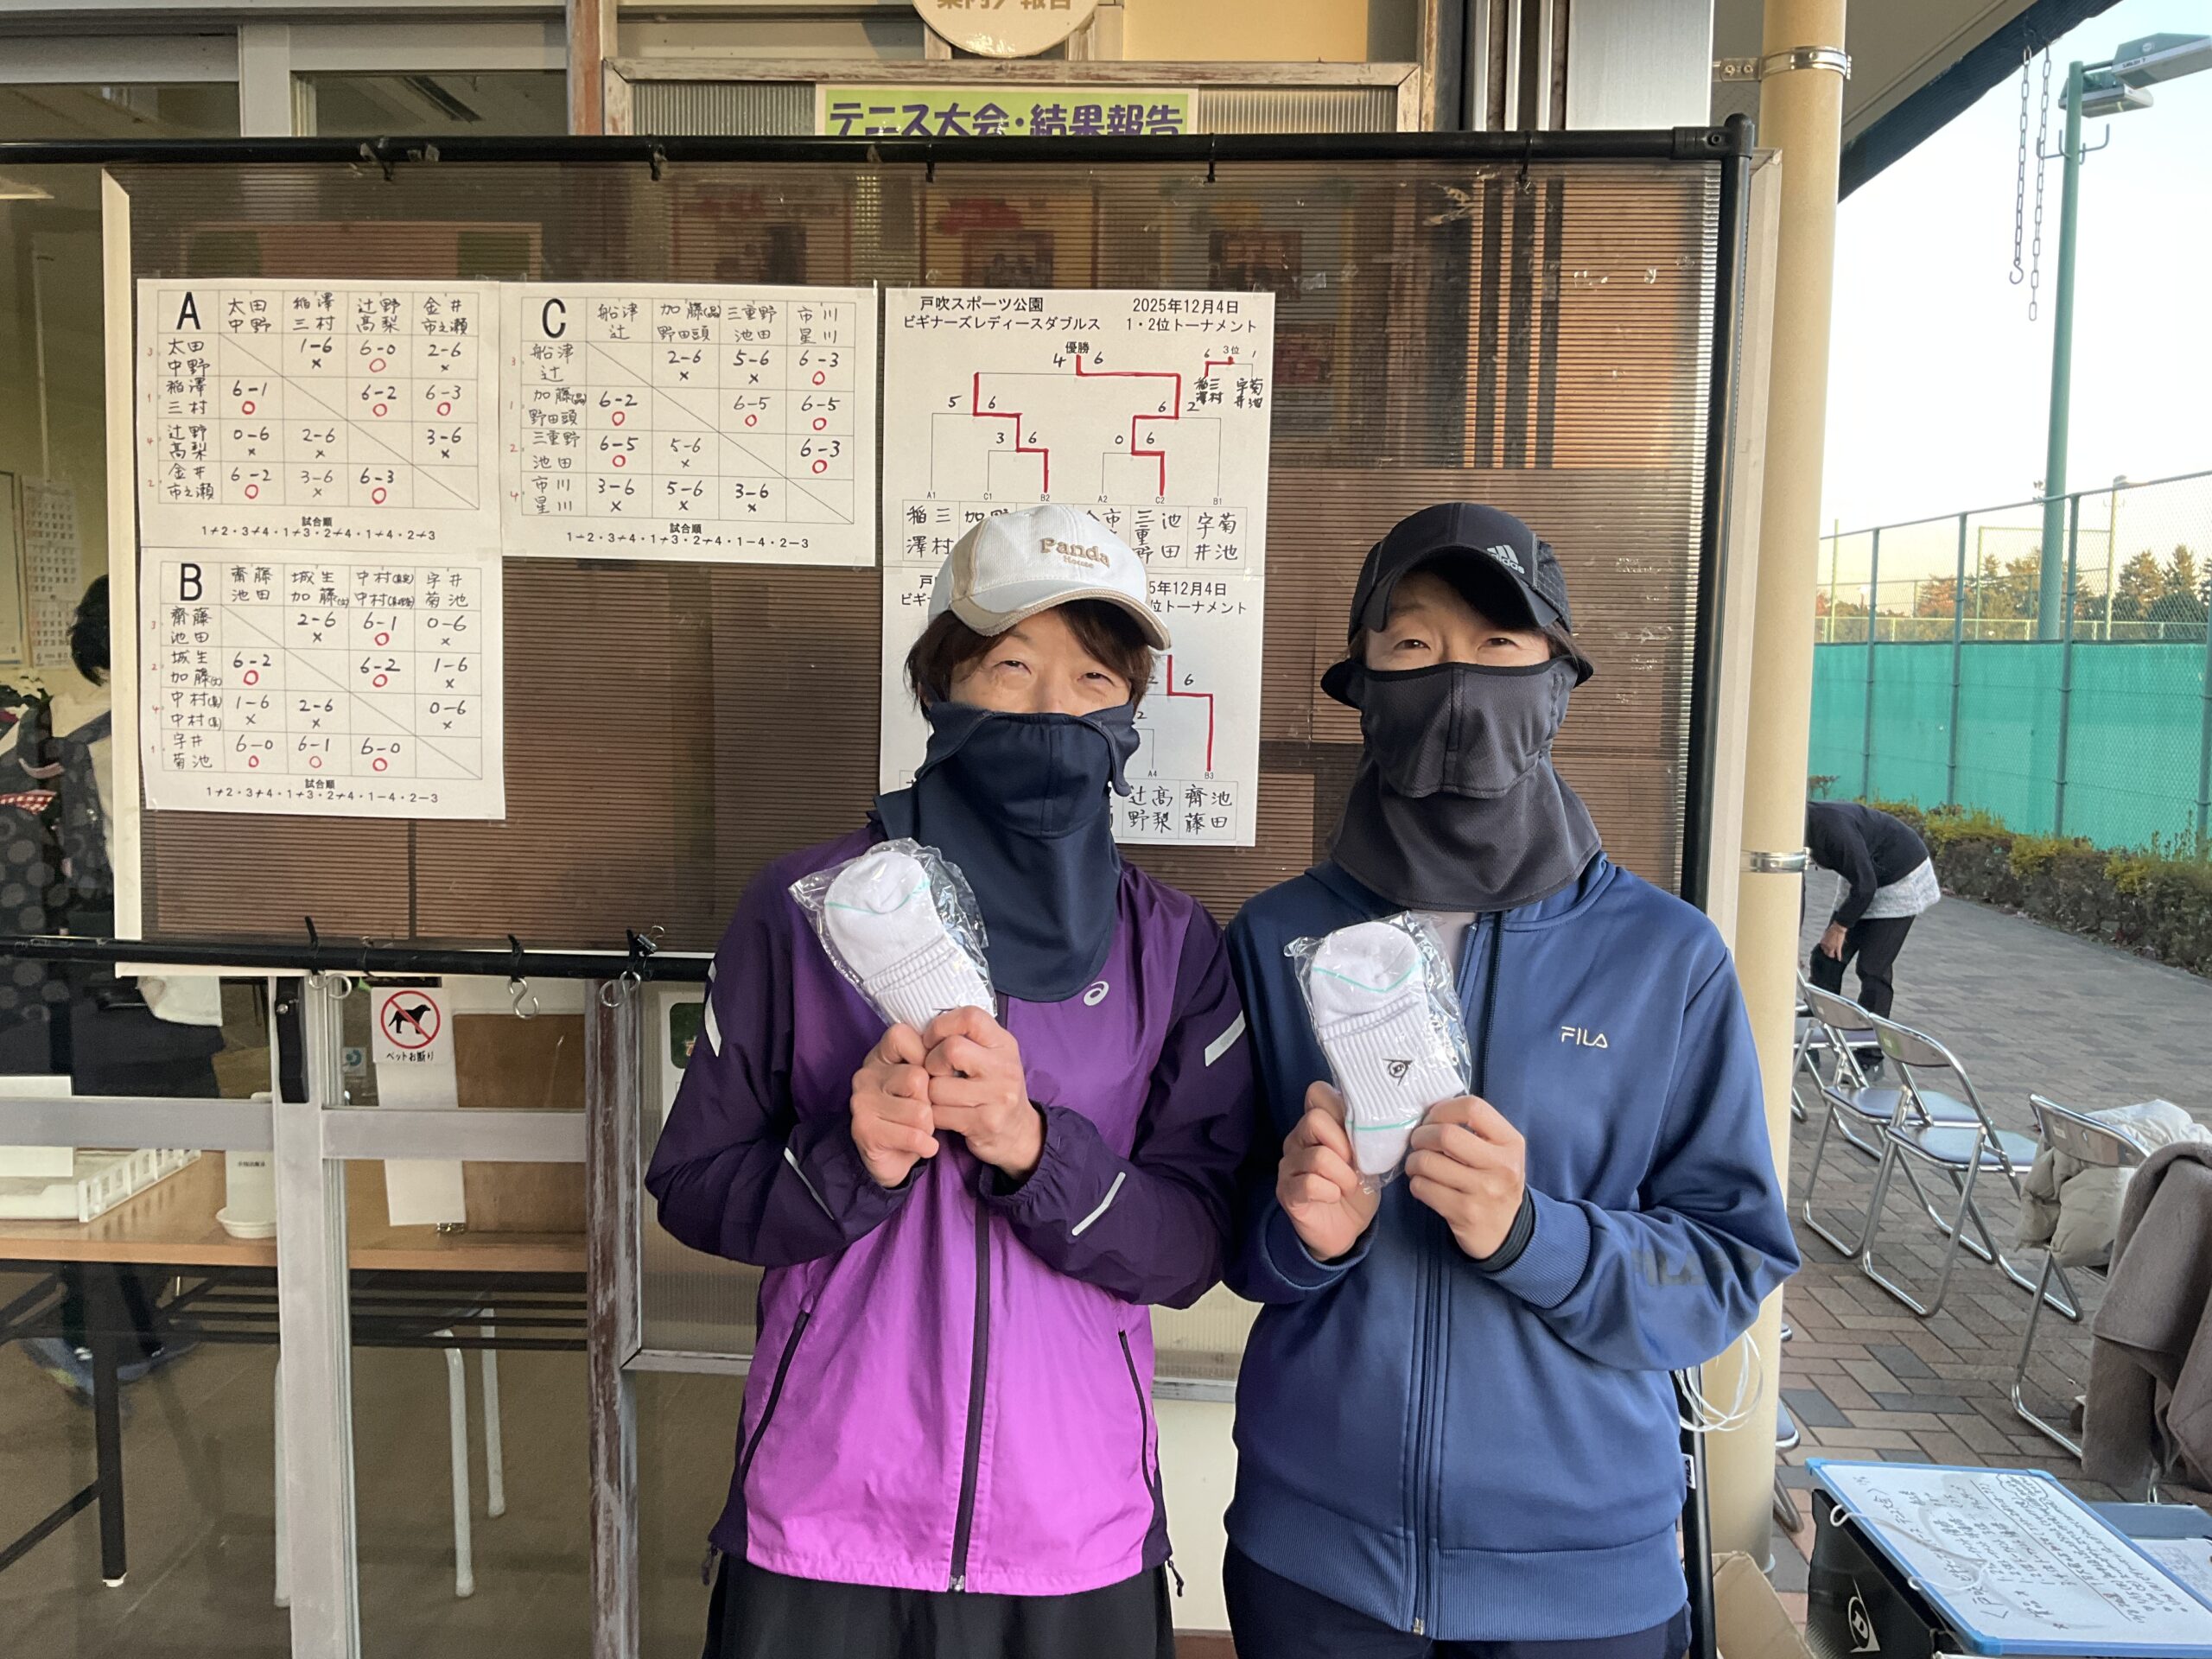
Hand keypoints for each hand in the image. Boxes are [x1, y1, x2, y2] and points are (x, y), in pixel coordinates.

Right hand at [849, 1024, 939, 1188]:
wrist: (891, 1157)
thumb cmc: (911, 1112)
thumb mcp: (921, 1081)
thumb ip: (930, 1061)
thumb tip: (953, 1053)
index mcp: (879, 1056)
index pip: (903, 1036)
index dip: (926, 1057)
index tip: (931, 1077)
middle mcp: (865, 1075)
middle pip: (917, 1077)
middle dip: (931, 1100)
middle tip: (925, 1111)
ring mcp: (862, 1103)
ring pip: (919, 1110)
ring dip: (928, 1126)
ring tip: (919, 1129)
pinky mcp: (865, 1131)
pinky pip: (913, 1136)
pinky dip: (926, 1145)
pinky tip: (923, 1146)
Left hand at [922, 1007, 1043, 1181]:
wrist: (1019, 1132)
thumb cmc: (994, 1088)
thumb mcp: (988, 1056)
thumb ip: (960, 1039)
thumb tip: (909, 1029)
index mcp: (1003, 1043)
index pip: (970, 1017)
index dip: (941, 1025)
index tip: (931, 1041)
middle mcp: (1005, 1067)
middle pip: (952, 1049)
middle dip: (931, 1062)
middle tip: (934, 1073)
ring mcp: (998, 1096)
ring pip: (938, 1087)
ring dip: (929, 1094)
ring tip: (940, 1097)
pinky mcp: (985, 1122)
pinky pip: (939, 1114)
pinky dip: (933, 1115)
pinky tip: (945, 1114)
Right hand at [1277, 1082, 1381, 1261]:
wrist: (1345, 1230)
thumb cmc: (1356, 1189)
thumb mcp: (1368, 1159)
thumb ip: (1365, 1137)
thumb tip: (1377, 1121)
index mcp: (1317, 1126)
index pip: (1317, 1092)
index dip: (1339, 1106)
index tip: (1357, 1130)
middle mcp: (1297, 1140)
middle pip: (1315, 1119)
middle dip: (1344, 1144)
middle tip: (1355, 1164)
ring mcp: (1288, 1165)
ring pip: (1318, 1156)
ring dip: (1343, 1175)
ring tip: (1349, 1186)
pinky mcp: (1286, 1191)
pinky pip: (1309, 1184)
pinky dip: (1330, 1191)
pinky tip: (1333, 1197)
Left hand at [1405, 1096, 1526, 1260]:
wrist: (1507, 1233)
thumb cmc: (1495, 1182)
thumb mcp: (1499, 1152)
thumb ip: (1474, 1129)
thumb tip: (1430, 1110)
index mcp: (1511, 1142)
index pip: (1473, 1107)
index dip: (1443, 1109)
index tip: (1433, 1119)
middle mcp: (1502, 1166)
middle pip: (1445, 1134)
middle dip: (1421, 1136)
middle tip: (1418, 1143)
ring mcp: (1484, 1191)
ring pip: (1427, 1162)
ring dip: (1413, 1161)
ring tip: (1417, 1165)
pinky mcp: (1464, 1213)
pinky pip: (1422, 1187)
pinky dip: (1416, 1183)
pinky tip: (1425, 1185)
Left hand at [1819, 923, 1847, 960]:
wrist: (1837, 927)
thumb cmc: (1831, 929)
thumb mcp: (1825, 934)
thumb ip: (1824, 939)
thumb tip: (1823, 941)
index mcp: (1822, 942)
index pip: (1822, 948)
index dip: (1823, 950)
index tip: (1824, 951)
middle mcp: (1826, 946)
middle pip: (1825, 953)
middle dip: (1827, 954)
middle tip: (1828, 956)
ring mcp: (1832, 947)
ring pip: (1831, 954)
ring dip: (1832, 956)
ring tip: (1833, 957)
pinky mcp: (1838, 947)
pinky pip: (1838, 953)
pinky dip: (1839, 957)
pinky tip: (1839, 960)